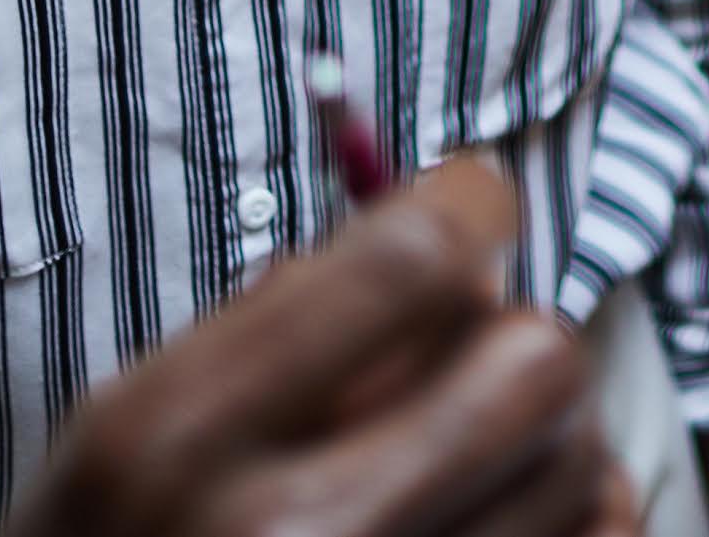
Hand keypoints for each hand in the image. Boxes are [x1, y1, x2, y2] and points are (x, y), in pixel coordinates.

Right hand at [0, 161, 635, 536]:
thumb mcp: (125, 428)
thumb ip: (267, 325)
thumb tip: (446, 235)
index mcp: (178, 435)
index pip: (413, 261)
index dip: (469, 205)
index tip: (469, 207)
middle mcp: (285, 535)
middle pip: (535, 361)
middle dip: (510, 335)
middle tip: (462, 356)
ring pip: (584, 462)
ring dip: (543, 439)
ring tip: (467, 456)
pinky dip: (572, 518)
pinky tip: (501, 516)